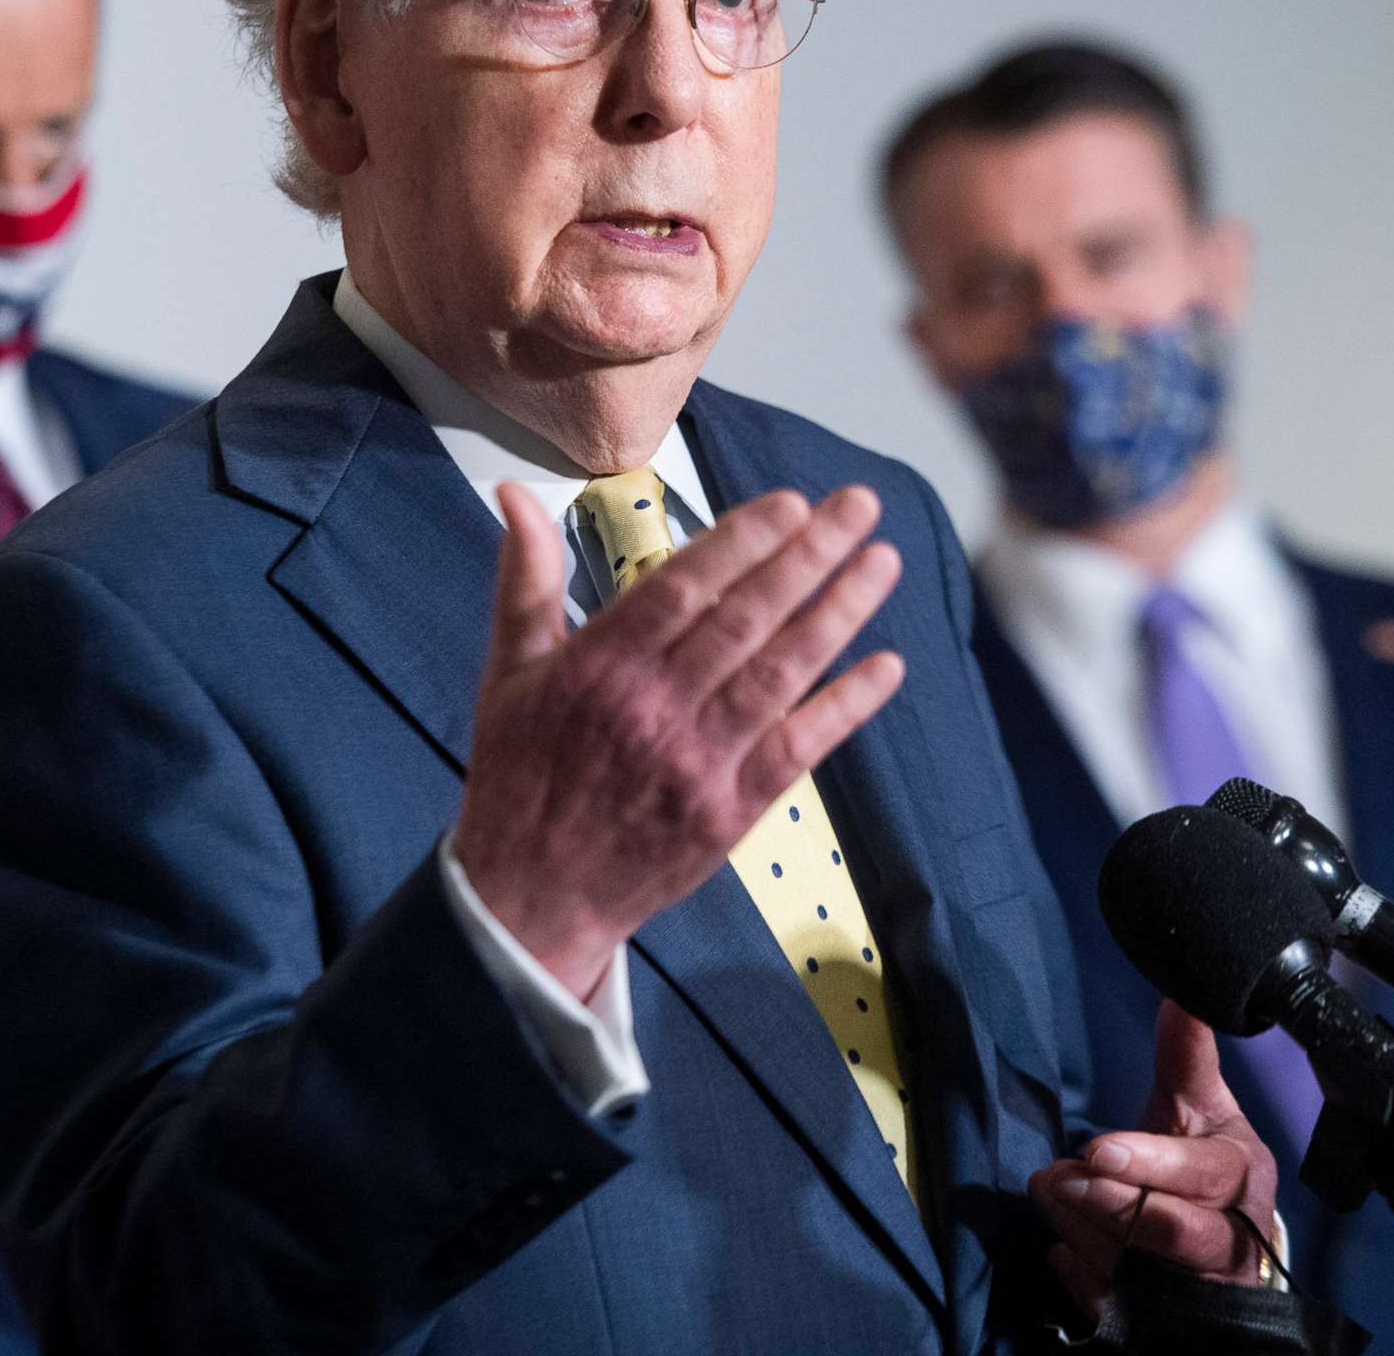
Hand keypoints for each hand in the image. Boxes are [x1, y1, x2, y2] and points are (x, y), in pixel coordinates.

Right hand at [452, 481, 906, 998]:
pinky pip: (797, 750)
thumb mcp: (508, 672)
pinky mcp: (728, 813)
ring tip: (883, 562)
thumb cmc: (520, 776)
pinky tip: (885, 666)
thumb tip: (515, 494)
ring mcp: (697, 763)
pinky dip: (844, 707)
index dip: (741, 541)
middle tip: (858, 507)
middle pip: (744, 619)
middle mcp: (653, 709)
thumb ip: (525, 580)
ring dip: (838, 615)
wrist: (529, 898)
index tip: (791, 503)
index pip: (683, 588)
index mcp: (599, 668)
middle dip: (808, 556)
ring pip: (780, 674)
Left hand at [1029, 1000, 1281, 1312]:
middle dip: (1110, 1205)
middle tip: (1058, 1179)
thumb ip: (1186, 1055)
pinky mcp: (1166, 1319)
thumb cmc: (1204, 1163)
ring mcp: (1202, 1287)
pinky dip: (1083, 1280)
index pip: (1204, 1175)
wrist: (1226, 1244)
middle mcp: (1231, 1238)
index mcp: (1242, 1176)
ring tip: (1053, 1196)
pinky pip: (1117, 1308)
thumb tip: (1181, 992)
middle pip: (1176, 1232)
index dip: (1152, 1164)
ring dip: (1085, 1233)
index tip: (1097, 1149)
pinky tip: (1064, 1252)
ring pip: (1141, 1271)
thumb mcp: (1199, 1105)